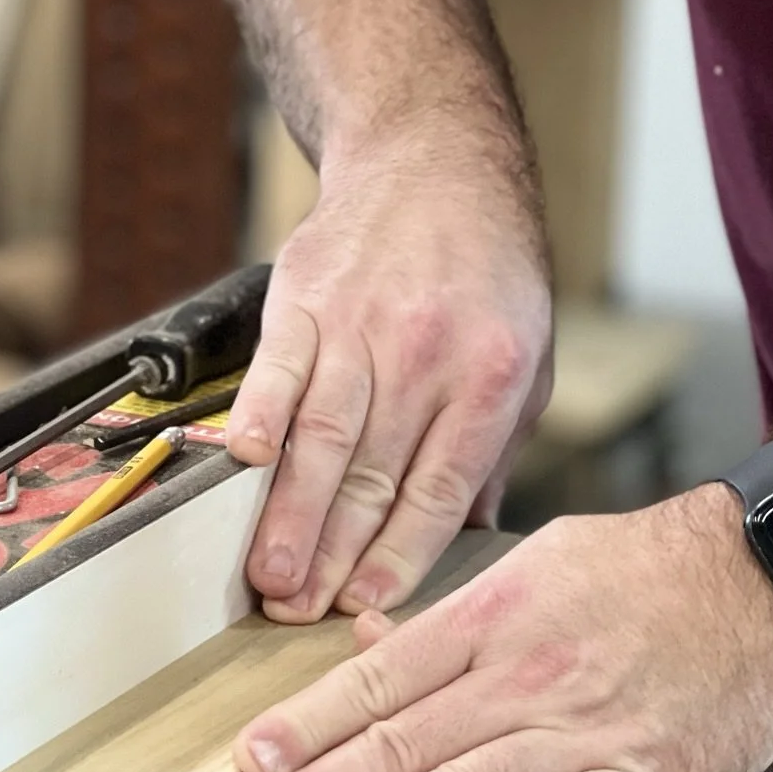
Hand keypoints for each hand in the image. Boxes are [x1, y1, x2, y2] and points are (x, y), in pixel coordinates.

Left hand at [222, 485, 772, 771]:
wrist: (771, 578)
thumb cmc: (646, 574)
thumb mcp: (536, 566)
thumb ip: (448, 620)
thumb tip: (365, 643)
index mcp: (490, 619)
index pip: (378, 682)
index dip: (308, 726)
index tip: (251, 763)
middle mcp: (523, 675)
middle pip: (401, 742)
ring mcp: (583, 731)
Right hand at [225, 116, 551, 623]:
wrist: (434, 157)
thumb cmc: (486, 269)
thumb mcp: (526, 360)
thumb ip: (492, 451)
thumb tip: (470, 542)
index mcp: (490, 374)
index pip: (439, 487)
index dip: (400, 554)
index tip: (367, 605)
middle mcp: (426, 350)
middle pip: (372, 474)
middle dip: (334, 555)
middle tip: (300, 614)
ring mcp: (361, 322)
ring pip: (323, 436)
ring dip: (291, 515)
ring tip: (269, 576)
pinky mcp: (305, 295)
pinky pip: (278, 368)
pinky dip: (260, 418)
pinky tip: (246, 468)